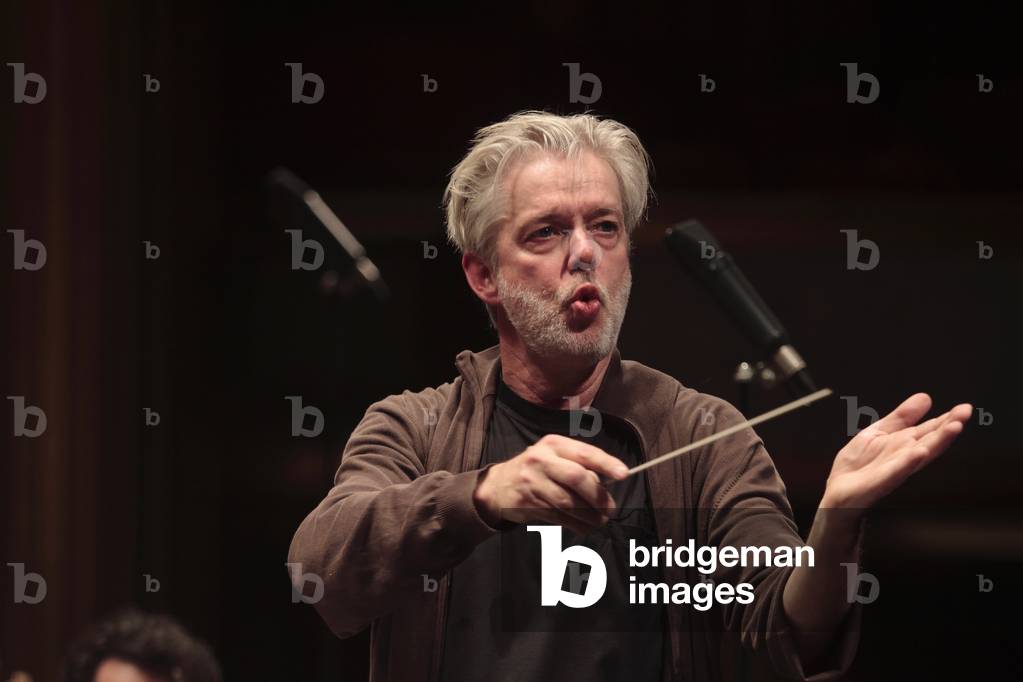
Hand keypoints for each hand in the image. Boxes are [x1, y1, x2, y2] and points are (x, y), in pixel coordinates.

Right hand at [473, 434, 629, 534]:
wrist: (498, 486)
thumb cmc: (536, 469)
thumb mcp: (554, 457)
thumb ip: (578, 465)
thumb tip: (609, 482)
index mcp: (553, 444)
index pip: (584, 453)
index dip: (606, 463)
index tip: (624, 474)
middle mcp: (541, 460)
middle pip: (577, 478)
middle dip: (598, 496)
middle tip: (611, 508)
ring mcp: (533, 482)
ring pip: (569, 502)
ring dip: (590, 515)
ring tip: (601, 520)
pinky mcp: (528, 503)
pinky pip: (558, 516)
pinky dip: (576, 524)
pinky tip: (585, 527)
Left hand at [823, 393, 972, 509]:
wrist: (838, 488)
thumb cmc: (860, 464)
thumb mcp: (879, 431)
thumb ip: (901, 417)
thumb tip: (925, 397)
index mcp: (905, 444)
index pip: (930, 429)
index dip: (947, 418)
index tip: (964, 408)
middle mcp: (904, 456)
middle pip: (931, 440)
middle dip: (948, 428)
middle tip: (965, 414)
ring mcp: (895, 469)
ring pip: (920, 455)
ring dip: (937, 442)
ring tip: (953, 428)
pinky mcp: (880, 481)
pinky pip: (897, 471)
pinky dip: (908, 462)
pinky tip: (919, 452)